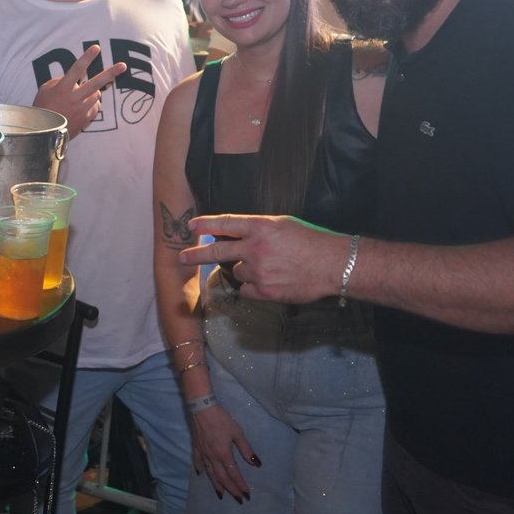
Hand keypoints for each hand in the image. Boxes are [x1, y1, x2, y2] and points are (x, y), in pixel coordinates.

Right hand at [32, 44, 125, 137]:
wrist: (44, 132)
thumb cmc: (43, 107)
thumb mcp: (45, 89)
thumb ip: (60, 80)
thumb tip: (75, 77)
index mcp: (63, 88)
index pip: (77, 69)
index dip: (87, 58)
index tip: (97, 48)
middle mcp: (74, 98)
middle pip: (96, 83)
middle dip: (111, 73)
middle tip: (123, 66)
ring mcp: (82, 109)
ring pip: (96, 94)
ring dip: (92, 92)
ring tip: (80, 96)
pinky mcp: (87, 119)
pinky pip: (95, 106)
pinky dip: (91, 104)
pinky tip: (81, 107)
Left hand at [179, 214, 348, 303]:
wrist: (333, 264)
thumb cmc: (312, 241)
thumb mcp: (283, 225)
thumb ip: (258, 230)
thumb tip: (236, 236)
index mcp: (261, 227)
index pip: (225, 223)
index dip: (206, 224)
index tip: (191, 225)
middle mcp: (255, 248)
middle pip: (217, 251)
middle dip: (196, 254)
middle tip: (181, 258)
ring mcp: (258, 270)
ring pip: (237, 272)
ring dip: (246, 270)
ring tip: (269, 267)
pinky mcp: (264, 290)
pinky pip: (247, 290)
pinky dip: (254, 287)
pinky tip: (270, 281)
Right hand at [188, 402, 258, 500]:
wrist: (202, 409)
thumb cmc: (222, 419)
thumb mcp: (237, 433)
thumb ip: (246, 449)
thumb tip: (256, 464)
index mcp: (224, 455)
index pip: (234, 474)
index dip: (241, 485)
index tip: (247, 495)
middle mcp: (213, 458)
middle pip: (222, 478)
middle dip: (231, 490)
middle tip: (238, 499)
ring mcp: (203, 454)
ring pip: (210, 474)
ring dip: (216, 485)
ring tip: (221, 494)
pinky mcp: (196, 448)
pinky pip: (198, 462)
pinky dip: (200, 469)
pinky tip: (201, 474)